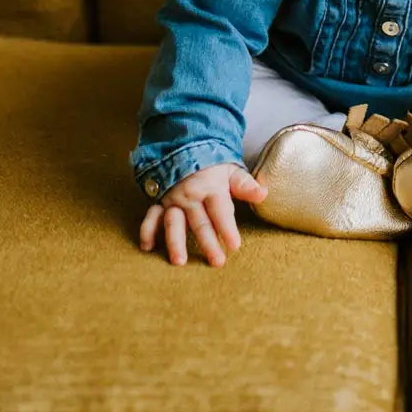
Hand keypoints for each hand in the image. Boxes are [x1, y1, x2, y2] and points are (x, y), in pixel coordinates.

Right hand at [138, 162, 267, 266]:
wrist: (187, 148)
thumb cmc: (214, 166)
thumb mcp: (232, 171)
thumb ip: (245, 185)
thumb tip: (264, 193)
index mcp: (211, 188)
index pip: (220, 210)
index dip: (227, 228)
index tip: (235, 246)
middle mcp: (191, 196)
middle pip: (199, 222)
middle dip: (207, 242)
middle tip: (217, 262)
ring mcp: (174, 200)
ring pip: (174, 222)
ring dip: (175, 241)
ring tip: (179, 261)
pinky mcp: (160, 203)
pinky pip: (151, 216)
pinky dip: (147, 230)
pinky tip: (147, 247)